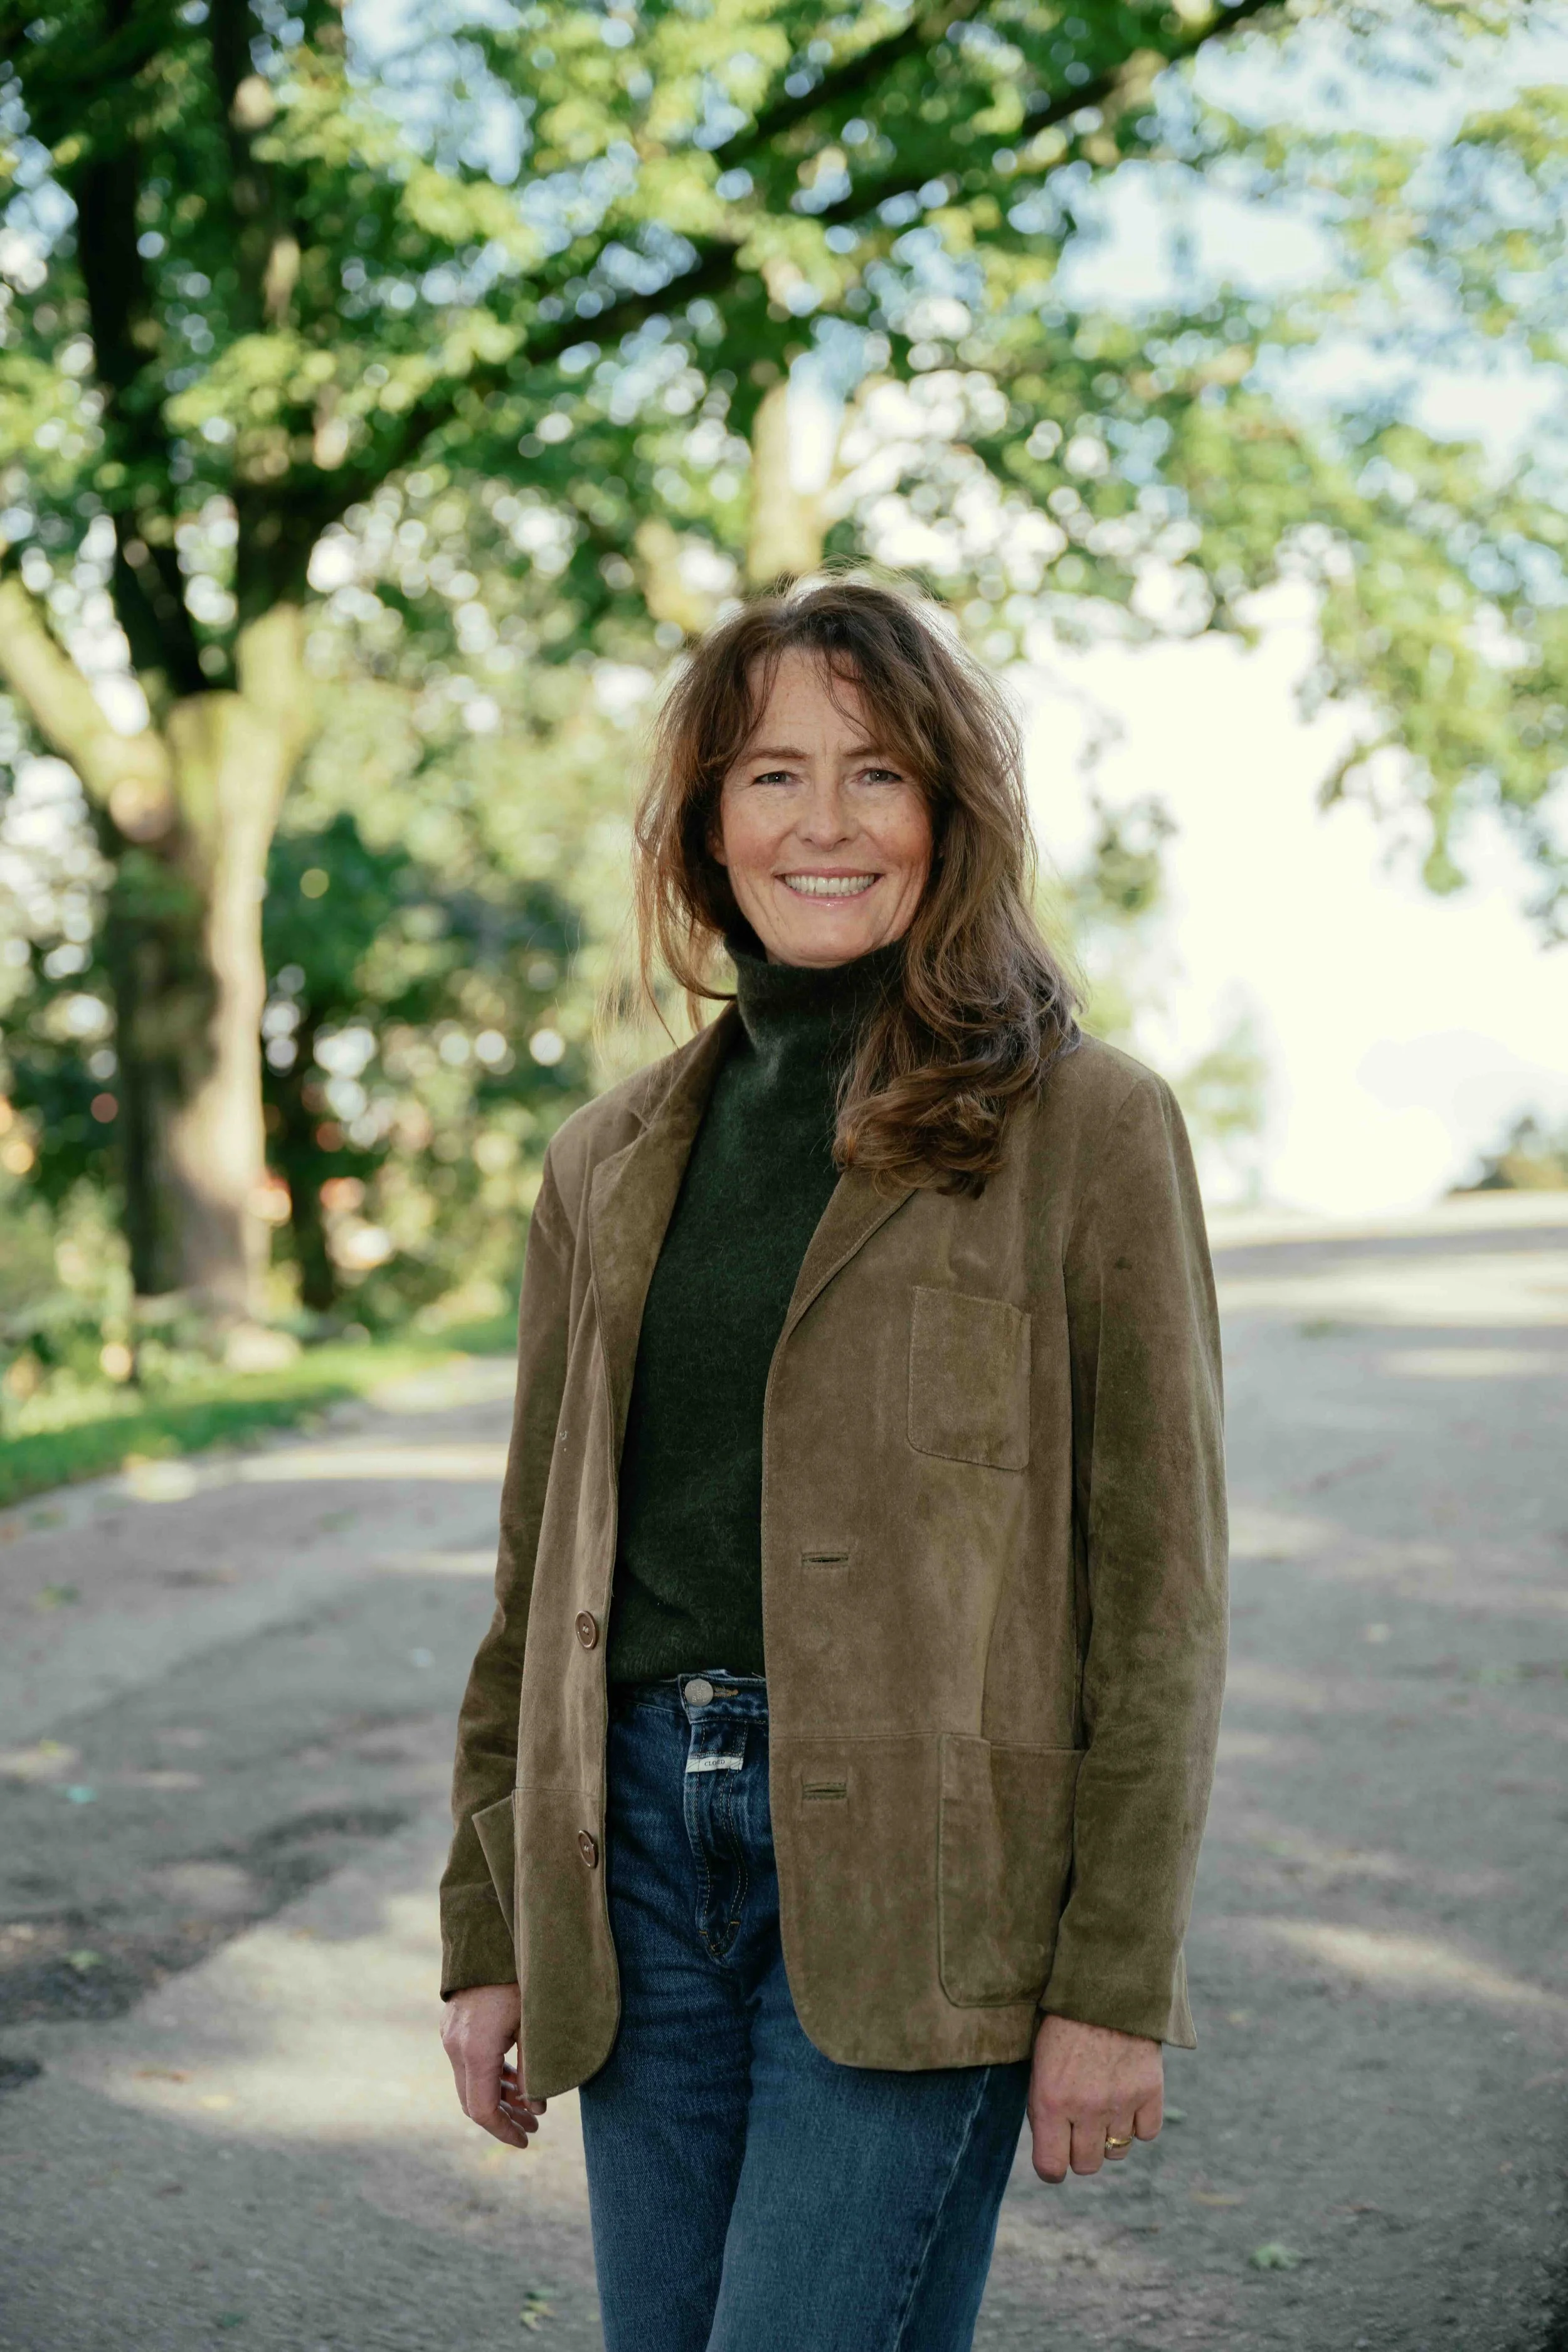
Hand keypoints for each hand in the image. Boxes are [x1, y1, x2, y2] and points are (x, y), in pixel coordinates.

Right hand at [441, 1982, 546, 2149]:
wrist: (490, 1934)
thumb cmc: (520, 1978)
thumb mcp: (534, 2024)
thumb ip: (534, 2069)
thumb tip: (536, 2108)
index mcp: (475, 2049)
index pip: (483, 2109)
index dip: (504, 2130)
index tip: (526, 2141)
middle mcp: (455, 2046)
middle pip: (473, 2100)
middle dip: (503, 2117)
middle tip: (533, 2127)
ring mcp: (450, 2035)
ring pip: (470, 2082)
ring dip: (498, 2097)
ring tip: (531, 2106)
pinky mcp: (452, 2026)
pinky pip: (468, 2063)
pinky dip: (490, 2076)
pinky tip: (514, 2079)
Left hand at [1027, 2012, 1161, 2182]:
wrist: (1104, 1988)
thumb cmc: (1063, 2027)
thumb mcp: (1040, 2066)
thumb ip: (1044, 2110)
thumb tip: (1052, 2152)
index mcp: (1050, 2101)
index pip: (1050, 2167)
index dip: (1051, 2166)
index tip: (1053, 2157)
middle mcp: (1086, 2108)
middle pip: (1087, 2165)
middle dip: (1080, 2150)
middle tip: (1079, 2124)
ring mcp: (1121, 2102)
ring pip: (1117, 2152)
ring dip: (1109, 2135)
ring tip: (1104, 2105)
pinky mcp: (1150, 2092)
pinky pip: (1146, 2133)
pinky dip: (1138, 2122)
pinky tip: (1128, 2099)